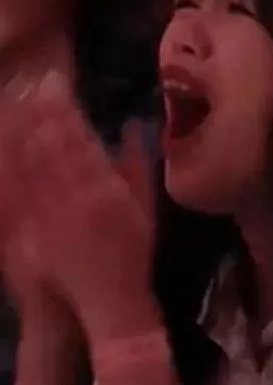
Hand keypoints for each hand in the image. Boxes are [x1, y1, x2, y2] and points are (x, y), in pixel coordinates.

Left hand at [0, 72, 156, 339]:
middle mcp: (78, 197)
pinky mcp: (32, 232)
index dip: (64, 109)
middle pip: (52, 146)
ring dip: (18, 133)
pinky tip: (1, 151)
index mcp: (108, 189)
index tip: (54, 83)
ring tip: (9, 105)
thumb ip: (138, 166)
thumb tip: (134, 126)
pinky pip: (15, 195)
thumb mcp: (146, 208)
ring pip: (29, 166)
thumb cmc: (132, 254)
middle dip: (38, 112)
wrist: (110, 301)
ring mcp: (51, 215)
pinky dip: (7, 170)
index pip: (81, 139)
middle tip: (27, 83)